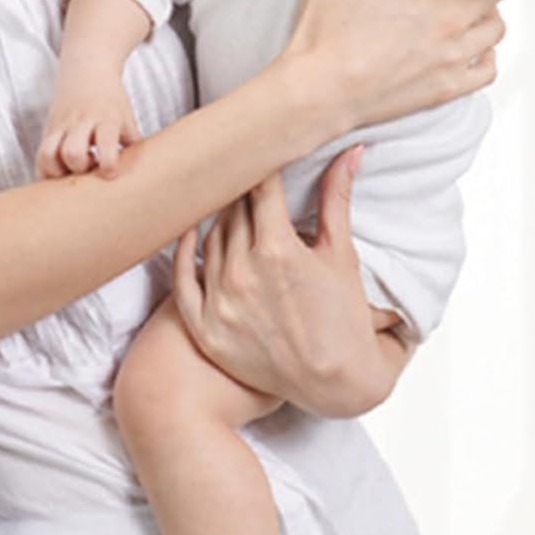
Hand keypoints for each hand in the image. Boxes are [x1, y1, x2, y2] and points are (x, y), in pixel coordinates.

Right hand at [36, 75, 141, 178]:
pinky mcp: (48, 130)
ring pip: (47, 154)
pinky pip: (39, 155)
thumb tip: (143, 175)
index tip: (110, 173)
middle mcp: (81, 121)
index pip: (106, 139)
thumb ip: (133, 144)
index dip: (107, 160)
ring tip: (70, 172)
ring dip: (56, 172)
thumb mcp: (127, 118)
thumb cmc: (111, 103)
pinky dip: (45, 171)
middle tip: (89, 168)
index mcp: (106, 117)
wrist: (86, 71)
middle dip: (78, 168)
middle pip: (72, 152)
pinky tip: (59, 174)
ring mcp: (61, 126)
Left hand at [171, 150, 409, 416]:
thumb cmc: (344, 320)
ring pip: (208, 238)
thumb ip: (337, 198)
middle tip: (241, 172)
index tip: (258, 151)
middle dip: (240, 190)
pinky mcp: (205, 327)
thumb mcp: (341, 254)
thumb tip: (352, 150)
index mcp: (277, 248)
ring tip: (229, 205)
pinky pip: (182, 280)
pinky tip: (189, 233)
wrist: (336, 383)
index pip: (258, 188)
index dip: (259, 165)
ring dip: (219, 218)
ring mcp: (219, 301)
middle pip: (230, 210)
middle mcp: (241, 272)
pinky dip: (184, 252)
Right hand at [278, 0, 510, 147]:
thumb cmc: (324, 26)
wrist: (321, 87)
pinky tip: (466, 48)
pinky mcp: (449, 86)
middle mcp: (452, 17)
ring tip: (469, 9)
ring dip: (487, 14)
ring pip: (498, 27)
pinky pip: (489, 68)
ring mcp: (454, 55)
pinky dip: (483, 55)